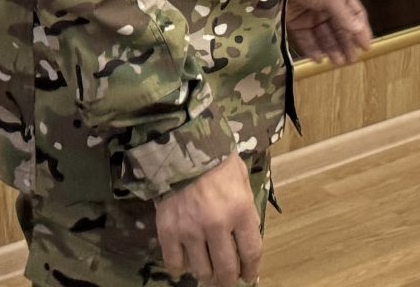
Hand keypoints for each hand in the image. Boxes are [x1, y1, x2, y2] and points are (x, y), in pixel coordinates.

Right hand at [156, 154, 260, 285]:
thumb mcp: (241, 181)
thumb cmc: (217, 160)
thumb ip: (246, 211)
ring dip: (207, 275)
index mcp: (240, 211)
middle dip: (229, 280)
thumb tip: (246, 240)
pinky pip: (174, 262)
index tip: (249, 277)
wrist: (180, 147)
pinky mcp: (167, 231)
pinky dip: (181, 268)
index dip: (251, 270)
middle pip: (226, 268)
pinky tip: (185, 264)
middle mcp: (217, 225)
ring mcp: (190, 230)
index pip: (251, 252)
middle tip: (227, 281)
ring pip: (201, 270)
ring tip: (208, 272)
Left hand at [287, 0, 373, 65]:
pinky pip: (306, 38)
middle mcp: (327, 4)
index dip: (361, 30)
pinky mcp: (295, 22)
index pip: (354, 14)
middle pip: (339, 27)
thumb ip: (344, 15)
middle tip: (351, 60)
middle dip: (346, 43)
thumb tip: (359, 31)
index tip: (366, 48)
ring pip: (324, 35)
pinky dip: (313, 49)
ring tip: (337, 62)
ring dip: (331, 48)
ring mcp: (310, 14)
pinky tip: (319, 59)